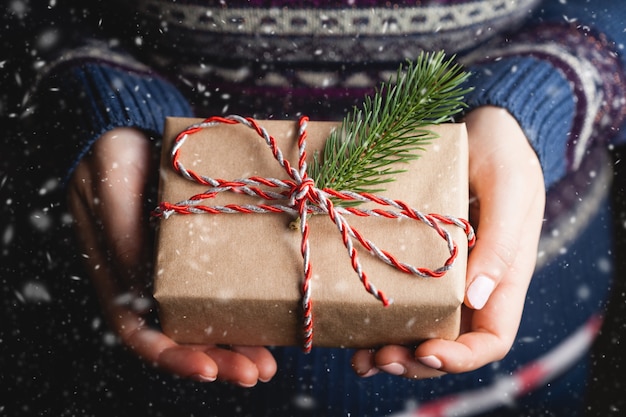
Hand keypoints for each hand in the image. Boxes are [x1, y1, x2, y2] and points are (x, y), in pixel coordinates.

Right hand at [68, 128, 276, 385]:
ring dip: (238, 345)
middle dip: (219, 360)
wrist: (133, 134)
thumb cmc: (114, 162)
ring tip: (269, 363)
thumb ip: (126, 240)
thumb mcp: (113, 193)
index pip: (140, 334)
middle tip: (257, 372)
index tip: (206, 368)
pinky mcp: (207, 253)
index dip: (172, 356)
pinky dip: (246, 307)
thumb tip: (149, 290)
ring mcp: (181, 271)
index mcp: (119, 279)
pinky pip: (227, 286)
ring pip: (209, 321)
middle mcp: (151, 285)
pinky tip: (272, 319)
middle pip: (182, 338)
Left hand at [352, 106, 545, 377]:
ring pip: (423, 330)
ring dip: (394, 351)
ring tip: (361, 359)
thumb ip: (501, 244)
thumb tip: (476, 298)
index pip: (492, 339)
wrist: (487, 127)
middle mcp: (474, 286)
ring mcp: (446, 276)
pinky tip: (356, 330)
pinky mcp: (420, 260)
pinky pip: (405, 300)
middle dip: (416, 361)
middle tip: (378, 360)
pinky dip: (381, 322)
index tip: (426, 352)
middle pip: (450, 344)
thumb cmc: (504, 155)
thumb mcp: (509, 191)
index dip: (461, 358)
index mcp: (503, 278)